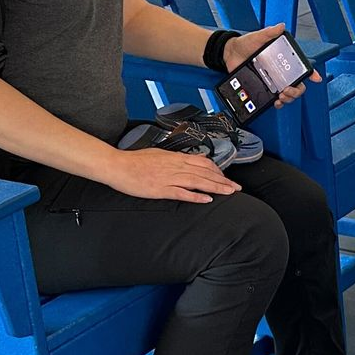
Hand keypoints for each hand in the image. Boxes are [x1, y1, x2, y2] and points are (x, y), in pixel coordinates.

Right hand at [103, 146, 240, 203]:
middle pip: (205, 172)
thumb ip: (175, 159)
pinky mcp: (160, 189)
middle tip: (236, 188)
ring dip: (216, 187)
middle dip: (223, 180)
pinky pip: (181, 192)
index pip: (203, 162)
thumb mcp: (159, 154)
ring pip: (198, 181)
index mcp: (175, 157)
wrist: (117, 165)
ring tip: (229, 192)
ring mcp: (168, 177)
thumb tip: (189, 161)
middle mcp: (175, 166)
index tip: (226, 178)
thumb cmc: (135, 161)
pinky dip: (195, 196)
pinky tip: (207, 199)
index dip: (218, 171)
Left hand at [222, 24, 318, 107]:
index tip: (316, 78)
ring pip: (289, 94)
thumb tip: (281, 27)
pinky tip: (275, 102)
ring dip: (289, 98)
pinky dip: (278, 103)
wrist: (229, 54)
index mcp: (282, 60)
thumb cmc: (245, 44)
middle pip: (298, 84)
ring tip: (281, 97)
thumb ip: (269, 33)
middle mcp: (281, 71)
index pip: (300, 67)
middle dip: (297, 91)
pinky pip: (275, 99)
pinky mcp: (265, 88)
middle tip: (287, 90)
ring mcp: (274, 81)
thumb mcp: (258, 36)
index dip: (311, 73)